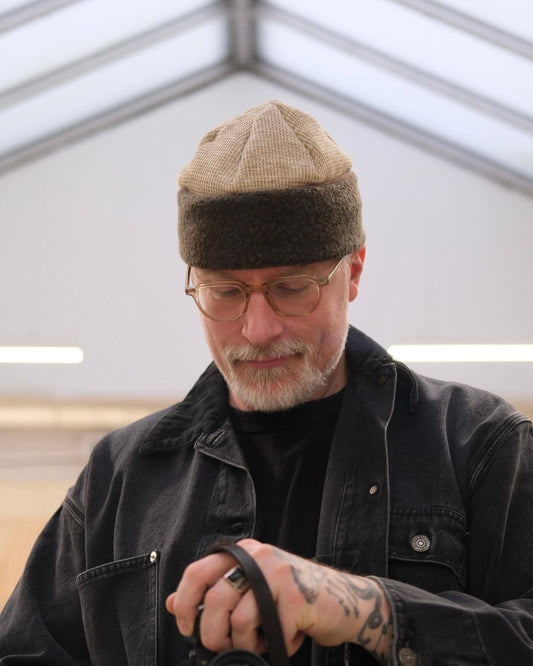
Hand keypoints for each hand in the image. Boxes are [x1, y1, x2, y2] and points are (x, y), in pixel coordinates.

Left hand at [165, 539, 392, 662]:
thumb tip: (171, 603)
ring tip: (262, 643)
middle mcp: (260, 556)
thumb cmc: (293, 598)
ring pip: (240, 623)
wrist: (347, 601)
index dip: (184, 604)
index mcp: (244, 552)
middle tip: (227, 648)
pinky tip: (288, 639)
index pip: (197, 572)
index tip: (187, 627)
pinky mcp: (297, 598)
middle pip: (215, 602)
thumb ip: (213, 593)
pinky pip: (271, 636)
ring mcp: (279, 575)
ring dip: (247, 646)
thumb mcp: (251, 589)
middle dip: (214, 636)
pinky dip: (277, 648)